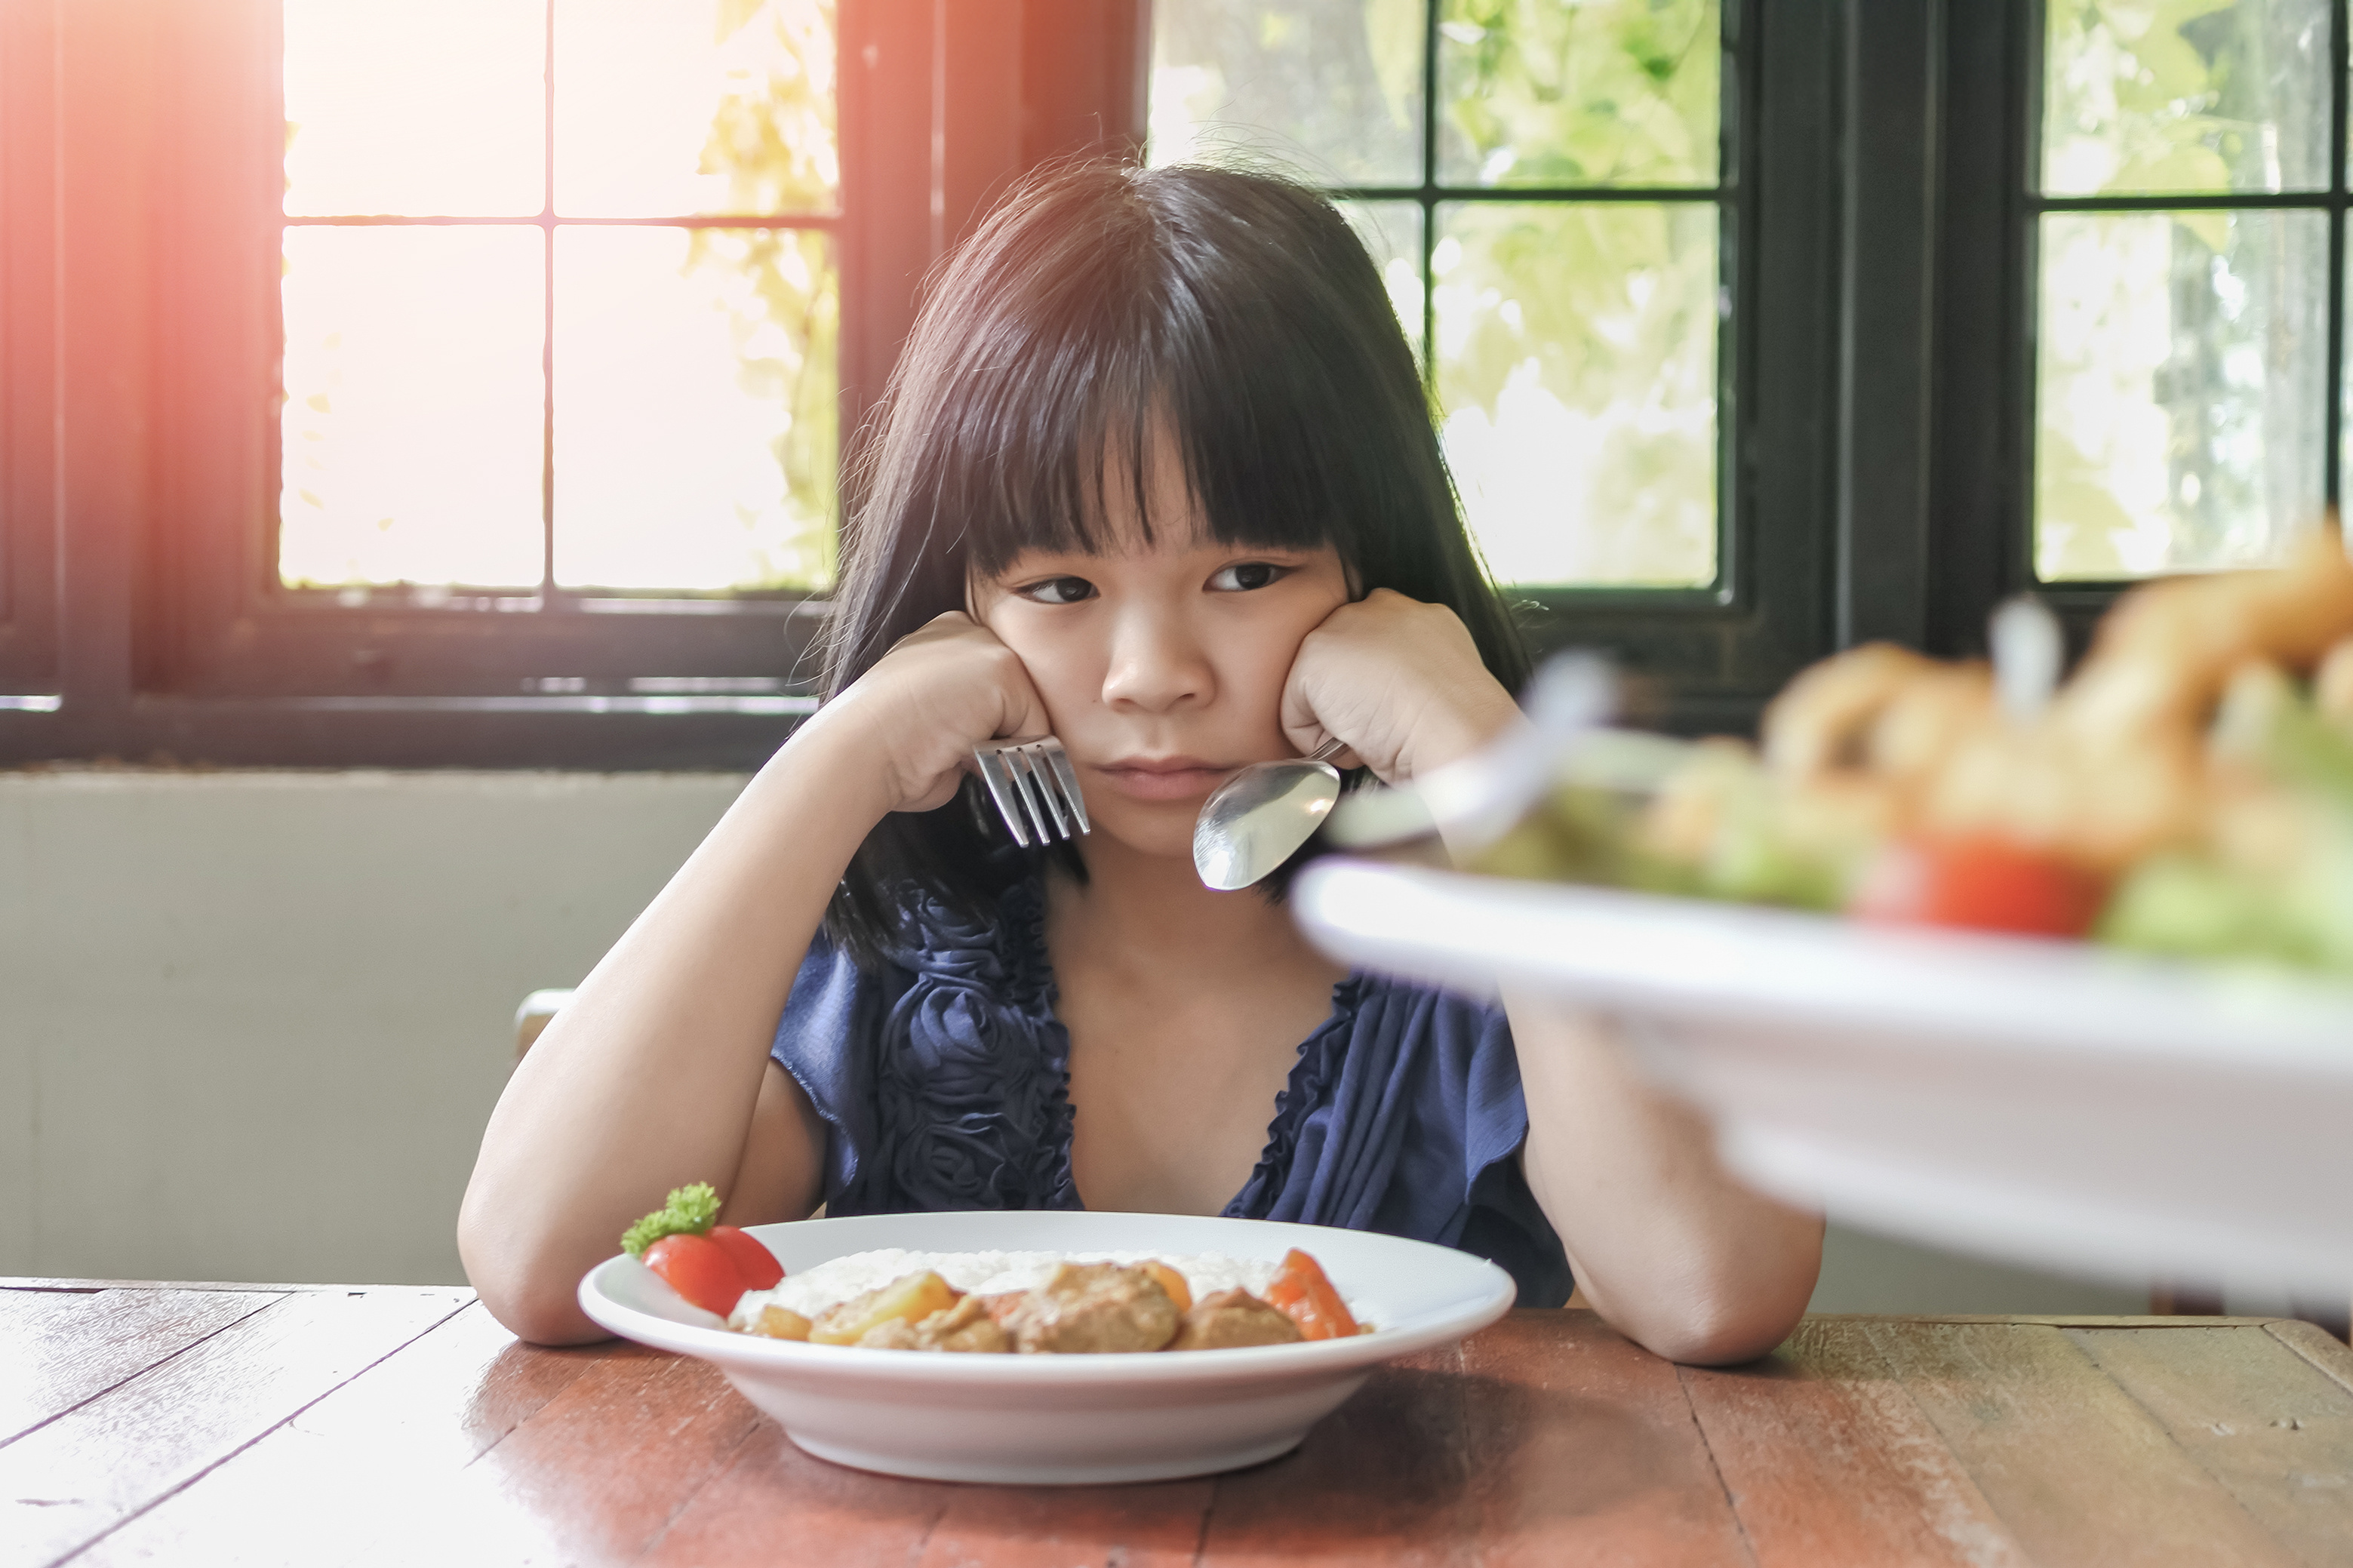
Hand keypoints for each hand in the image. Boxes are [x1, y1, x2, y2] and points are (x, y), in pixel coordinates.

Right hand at [804, 612, 1053, 815]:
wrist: (858, 752)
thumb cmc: (885, 751)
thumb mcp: (929, 717)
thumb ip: (969, 716)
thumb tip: (1003, 742)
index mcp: (941, 637)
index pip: (994, 686)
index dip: (985, 725)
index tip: (953, 742)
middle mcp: (965, 630)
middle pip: (1018, 694)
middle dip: (1000, 733)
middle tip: (953, 750)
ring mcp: (985, 644)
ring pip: (1029, 712)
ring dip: (1005, 745)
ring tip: (955, 749)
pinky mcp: (1002, 669)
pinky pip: (1036, 729)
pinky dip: (1012, 756)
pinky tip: (967, 750)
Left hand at [1279, 589, 1524, 784]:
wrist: (1453, 724)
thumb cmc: (1459, 722)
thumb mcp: (1446, 683)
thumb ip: (1415, 674)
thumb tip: (1395, 698)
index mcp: (1421, 615)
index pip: (1378, 648)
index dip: (1379, 689)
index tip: (1397, 714)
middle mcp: (1381, 608)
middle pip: (1343, 663)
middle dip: (1353, 698)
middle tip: (1385, 725)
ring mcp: (1344, 626)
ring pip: (1321, 690)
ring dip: (1339, 720)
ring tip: (1376, 730)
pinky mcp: (1314, 654)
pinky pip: (1297, 718)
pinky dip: (1319, 741)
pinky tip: (1357, 737)